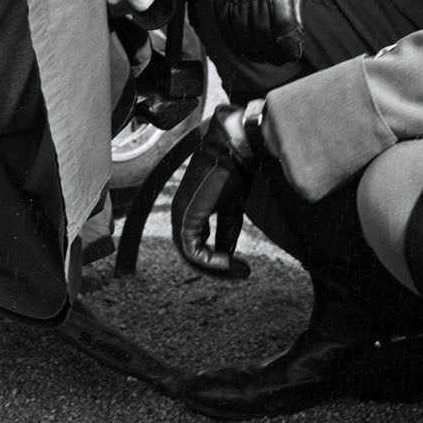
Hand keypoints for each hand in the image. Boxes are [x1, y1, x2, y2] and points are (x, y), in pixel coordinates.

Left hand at [172, 104, 254, 277]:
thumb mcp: (232, 208)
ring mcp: (181, 216)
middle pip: (192, 254)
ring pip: (191, 256)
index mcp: (190, 211)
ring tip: (240, 270)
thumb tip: (228, 255)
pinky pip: (193, 251)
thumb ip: (226, 231)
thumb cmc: (233, 171)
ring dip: (216, 268)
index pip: (197, 246)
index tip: (242, 267)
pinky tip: (230, 261)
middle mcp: (181, 215)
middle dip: (218, 269)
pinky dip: (211, 261)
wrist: (233, 148)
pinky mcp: (186, 216)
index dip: (218, 261)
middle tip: (242, 273)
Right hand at [208, 0, 303, 62]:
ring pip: (242, 36)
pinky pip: (224, 26)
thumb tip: (295, 33)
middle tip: (280, 58)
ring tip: (263, 55)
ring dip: (254, 51)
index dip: (289, 47)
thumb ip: (293, 2)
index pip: (284, 29)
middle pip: (263, 37)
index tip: (293, 52)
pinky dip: (234, 41)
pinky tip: (243, 45)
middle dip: (273, 53)